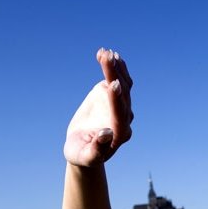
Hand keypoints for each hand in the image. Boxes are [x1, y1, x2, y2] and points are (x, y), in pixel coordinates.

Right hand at [64, 48, 133, 166]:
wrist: (83, 148)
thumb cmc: (82, 154)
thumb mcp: (85, 156)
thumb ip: (96, 149)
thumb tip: (107, 134)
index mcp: (120, 135)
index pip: (120, 115)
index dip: (117, 100)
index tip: (113, 84)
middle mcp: (125, 119)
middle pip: (123, 96)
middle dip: (115, 76)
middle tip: (107, 58)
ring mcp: (122, 107)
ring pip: (124, 85)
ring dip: (116, 68)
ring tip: (105, 52)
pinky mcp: (115, 97)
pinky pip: (119, 80)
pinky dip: (114, 68)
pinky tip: (106, 54)